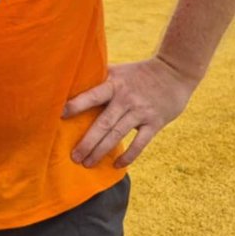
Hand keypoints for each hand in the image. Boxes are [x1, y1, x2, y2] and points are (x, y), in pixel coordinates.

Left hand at [62, 56, 198, 167]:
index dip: (76, 105)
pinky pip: (140, 143)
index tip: (60, 116)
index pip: (92, 95)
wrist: (174, 71)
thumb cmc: (139, 72)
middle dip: (87, 142)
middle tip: (74, 156)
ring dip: (101, 151)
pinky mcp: (155, 122)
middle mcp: (126, 99)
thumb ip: (100, 79)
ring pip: (118, 135)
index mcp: (114, 84)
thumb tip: (72, 83)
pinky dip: (128, 155)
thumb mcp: (118, 71)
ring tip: (87, 163)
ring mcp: (141, 112)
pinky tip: (117, 164)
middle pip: (103, 123)